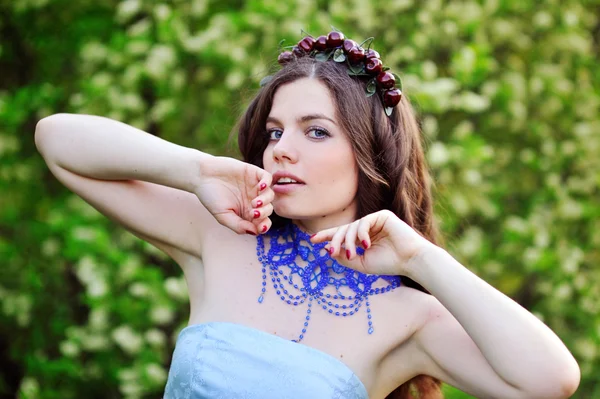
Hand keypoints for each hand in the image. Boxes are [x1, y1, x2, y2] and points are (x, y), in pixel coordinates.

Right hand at [194, 155, 273, 234]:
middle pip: (268, 209)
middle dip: (264, 214)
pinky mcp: (253, 173)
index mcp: (246, 212)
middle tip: (253, 213)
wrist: (200, 176)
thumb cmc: (210, 197)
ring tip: (255, 203)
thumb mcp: (222, 216)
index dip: (264, 226)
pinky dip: (267, 183)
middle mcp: (253, 200)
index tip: (260, 227)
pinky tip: (260, 187)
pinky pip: (267, 177)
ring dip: (266, 201)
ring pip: (270, 195)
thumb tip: (255, 232)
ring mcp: (254, 186)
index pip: (262, 222)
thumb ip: (238, 226)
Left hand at [310, 210, 433, 275]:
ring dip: (348, 242)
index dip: (327, 236)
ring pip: (352, 227)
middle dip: (335, 240)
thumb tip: (329, 250)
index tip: (312, 240)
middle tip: (329, 250)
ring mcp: (375, 221)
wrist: (410, 261)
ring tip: (352, 254)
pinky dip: (361, 234)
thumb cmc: (389, 263)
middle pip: (344, 229)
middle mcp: (367, 228)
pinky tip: (366, 244)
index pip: (342, 234)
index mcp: (363, 238)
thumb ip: (345, 257)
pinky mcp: (382, 215)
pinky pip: (364, 222)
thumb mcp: (362, 263)